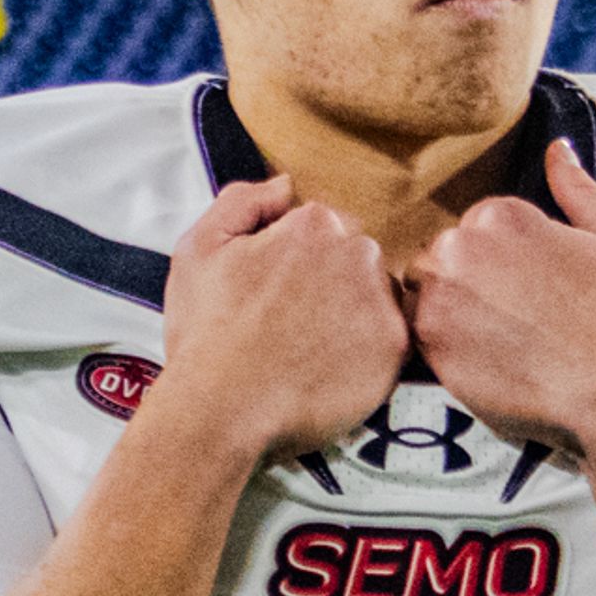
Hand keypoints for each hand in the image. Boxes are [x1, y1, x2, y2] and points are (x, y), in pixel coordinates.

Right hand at [151, 179, 407, 463]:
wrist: (222, 410)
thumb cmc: (206, 333)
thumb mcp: (199, 248)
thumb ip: (243, 202)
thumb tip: (285, 185)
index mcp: (314, 225)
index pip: (323, 228)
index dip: (296, 262)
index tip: (276, 293)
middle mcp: (357, 253)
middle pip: (356, 257)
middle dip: (330, 283)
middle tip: (291, 324)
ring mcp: (381, 300)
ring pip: (377, 295)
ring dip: (352, 313)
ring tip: (310, 348)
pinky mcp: (395, 347)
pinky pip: (391, 337)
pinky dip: (367, 350)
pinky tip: (330, 368)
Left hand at [408, 140, 595, 458]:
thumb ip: (578, 188)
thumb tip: (558, 150)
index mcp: (500, 215)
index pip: (479, 225)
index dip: (506, 260)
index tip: (531, 289)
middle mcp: (459, 247)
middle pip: (445, 255)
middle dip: (471, 280)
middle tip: (515, 316)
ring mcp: (438, 296)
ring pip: (425, 292)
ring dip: (452, 309)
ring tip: (498, 337)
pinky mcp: (427, 342)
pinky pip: (419, 333)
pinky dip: (443, 344)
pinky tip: (485, 356)